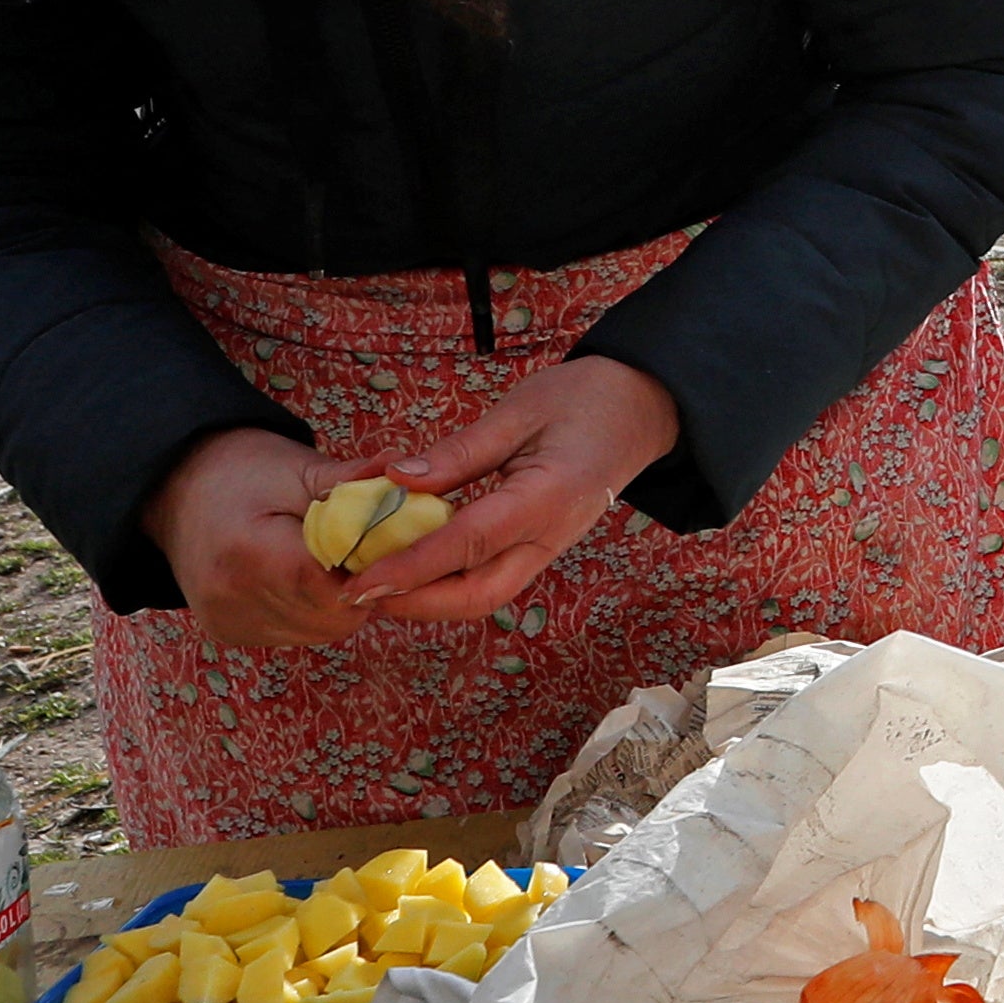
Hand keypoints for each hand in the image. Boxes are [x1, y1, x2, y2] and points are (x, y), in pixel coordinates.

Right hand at [146, 428, 380, 650]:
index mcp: (248, 554)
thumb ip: (352, 481)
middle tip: (361, 547)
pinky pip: (296, 634)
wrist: (176, 489)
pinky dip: (313, 611)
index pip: (332, 587)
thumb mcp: (298, 466)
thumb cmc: (243, 470)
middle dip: (360, 585)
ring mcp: (228, 622)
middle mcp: (231, 599)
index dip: (369, 568)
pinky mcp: (230, 632)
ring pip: (321, 631)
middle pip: (332, 616)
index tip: (382, 541)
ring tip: (331, 558)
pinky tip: (305, 577)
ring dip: (339, 602)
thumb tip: (404, 474)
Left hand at [349, 355, 683, 631]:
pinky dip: (447, 583)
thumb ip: (459, 452)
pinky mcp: (540, 546)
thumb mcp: (519, 411)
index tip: (361, 580)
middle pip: (479, 595)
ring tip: (378, 582)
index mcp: (548, 497)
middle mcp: (550, 536)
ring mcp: (548, 547)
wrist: (644, 409)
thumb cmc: (585, 399)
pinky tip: (412, 566)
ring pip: (485, 595)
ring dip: (429, 600)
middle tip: (359, 590)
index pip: (469, 543)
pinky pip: (490, 578)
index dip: (411, 566)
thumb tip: (398, 481)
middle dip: (416, 602)